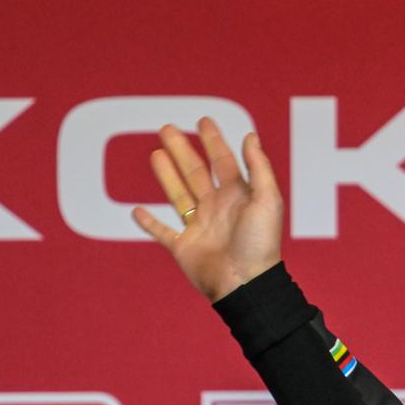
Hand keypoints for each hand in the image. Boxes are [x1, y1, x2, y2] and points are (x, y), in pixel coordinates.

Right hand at [132, 116, 282, 301]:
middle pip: (195, 173)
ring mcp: (199, 228)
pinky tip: (137, 211)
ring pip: (178, 195)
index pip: (223, 162)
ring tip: (155, 153)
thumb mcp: (267, 201)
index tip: (203, 121)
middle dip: (182, 150)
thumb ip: (259, 168)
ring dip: (166, 175)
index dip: (214, 141)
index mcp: (237, 198)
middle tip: (166, 128)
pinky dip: (148, 223)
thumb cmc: (260, 244)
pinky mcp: (183, 248)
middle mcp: (217, 210)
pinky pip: (162, 233)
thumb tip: (250, 136)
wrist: (245, 283)